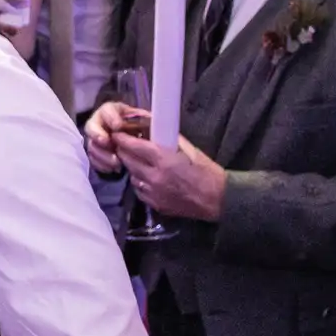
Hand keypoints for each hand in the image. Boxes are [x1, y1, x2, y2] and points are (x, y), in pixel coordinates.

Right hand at [83, 102, 141, 174]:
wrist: (140, 140)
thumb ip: (145, 121)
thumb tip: (150, 122)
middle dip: (98, 135)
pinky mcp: (95, 153)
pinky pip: (93, 159)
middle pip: (91, 126)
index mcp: (113, 111)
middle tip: (107, 142)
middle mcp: (100, 123)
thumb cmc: (143, 127)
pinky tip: (113, 169)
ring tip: (117, 163)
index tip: (118, 126)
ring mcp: (95, 139)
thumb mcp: (146, 120)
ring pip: (92, 145)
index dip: (110, 117)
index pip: (107, 110)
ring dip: (102, 155)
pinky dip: (102, 165)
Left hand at [110, 132, 226, 221]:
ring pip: (132, 176)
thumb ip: (171, 141)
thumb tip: (157, 131)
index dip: (123, 139)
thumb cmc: (207, 172)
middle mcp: (155, 177)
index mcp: (164, 160)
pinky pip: (139, 190)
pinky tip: (145, 177)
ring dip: (131, 167)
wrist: (217, 200)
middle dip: (123, 151)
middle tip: (122, 145)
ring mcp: (153, 193)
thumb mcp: (191, 150)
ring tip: (136, 161)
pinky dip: (139, 182)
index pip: (135, 147)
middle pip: (128, 161)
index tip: (117, 134)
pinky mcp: (155, 205)